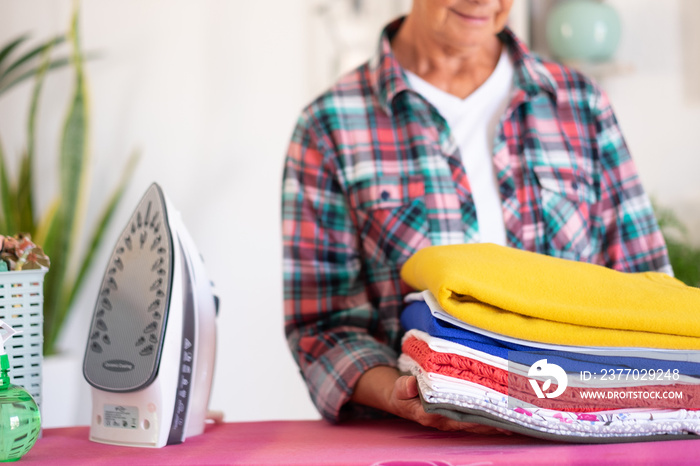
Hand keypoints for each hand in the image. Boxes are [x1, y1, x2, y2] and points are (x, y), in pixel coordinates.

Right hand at [351, 366, 509, 433]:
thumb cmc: (402, 394)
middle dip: (498, 421)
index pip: (461, 418)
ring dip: (500, 421)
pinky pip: (480, 418)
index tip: (498, 415)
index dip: (480, 418)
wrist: (400, 399)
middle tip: (520, 417)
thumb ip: (403, 387)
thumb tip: (410, 384)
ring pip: (481, 422)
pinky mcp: (460, 416)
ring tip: (523, 417)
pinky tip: (511, 416)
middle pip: (477, 423)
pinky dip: (495, 417)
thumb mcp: (398, 389)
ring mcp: (455, 420)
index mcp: (434, 416)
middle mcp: (448, 421)